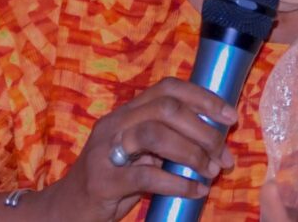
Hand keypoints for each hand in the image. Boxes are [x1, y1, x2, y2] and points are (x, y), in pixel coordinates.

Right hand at [35, 77, 237, 220]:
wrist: (67, 209)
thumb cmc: (112, 180)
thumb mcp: (140, 155)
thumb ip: (169, 145)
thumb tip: (217, 146)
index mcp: (127, 113)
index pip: (168, 88)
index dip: (203, 98)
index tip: (230, 117)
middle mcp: (115, 124)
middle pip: (166, 108)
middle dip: (203, 129)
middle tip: (223, 154)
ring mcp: (105, 150)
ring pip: (155, 135)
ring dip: (192, 153)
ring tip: (211, 171)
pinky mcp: (103, 180)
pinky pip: (146, 176)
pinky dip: (178, 183)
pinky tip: (196, 190)